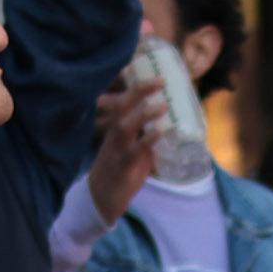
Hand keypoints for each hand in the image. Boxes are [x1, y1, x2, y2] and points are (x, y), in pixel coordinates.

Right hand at [89, 80, 166, 224]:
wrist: (101, 199)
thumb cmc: (118, 172)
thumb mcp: (132, 150)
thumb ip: (147, 139)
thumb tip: (171, 129)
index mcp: (115, 130)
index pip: (122, 102)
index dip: (135, 88)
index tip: (150, 72)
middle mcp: (113, 136)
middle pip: (121, 108)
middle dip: (139, 92)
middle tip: (160, 81)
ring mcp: (116, 150)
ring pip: (124, 126)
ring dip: (143, 114)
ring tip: (163, 105)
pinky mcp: (122, 166)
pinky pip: (134, 150)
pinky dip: (148, 139)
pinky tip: (161, 131)